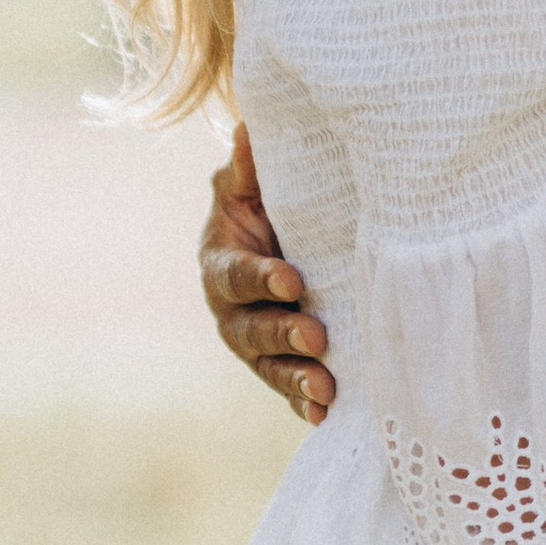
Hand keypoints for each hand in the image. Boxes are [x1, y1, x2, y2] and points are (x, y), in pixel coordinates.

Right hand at [198, 123, 335, 421]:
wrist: (285, 241)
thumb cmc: (268, 207)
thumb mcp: (254, 187)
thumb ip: (248, 168)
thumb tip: (246, 130)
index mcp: (221, 263)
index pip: (235, 275)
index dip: (259, 278)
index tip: (291, 279)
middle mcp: (231, 311)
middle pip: (248, 330)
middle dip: (281, 335)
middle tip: (316, 336)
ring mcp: (254, 345)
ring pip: (267, 368)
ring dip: (294, 379)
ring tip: (324, 387)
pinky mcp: (279, 367)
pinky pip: (287, 392)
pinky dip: (303, 405)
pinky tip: (324, 415)